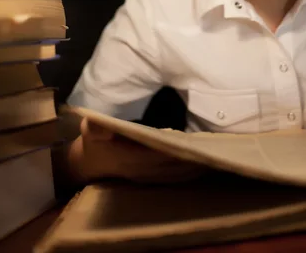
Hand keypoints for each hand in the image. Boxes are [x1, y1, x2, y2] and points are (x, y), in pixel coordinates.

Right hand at [77, 117, 204, 183]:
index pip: (157, 156)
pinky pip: (177, 178)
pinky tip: (204, 163)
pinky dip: (191, 171)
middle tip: (213, 146)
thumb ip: (95, 127)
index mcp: (130, 159)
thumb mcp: (90, 130)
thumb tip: (99, 126)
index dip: (174, 149)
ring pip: (178, 175)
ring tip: (215, 154)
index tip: (191, 141)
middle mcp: (143, 172)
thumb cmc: (94, 143)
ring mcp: (150, 178)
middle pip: (174, 167)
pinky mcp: (155, 179)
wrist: (91, 164)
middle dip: (192, 157)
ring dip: (195, 166)